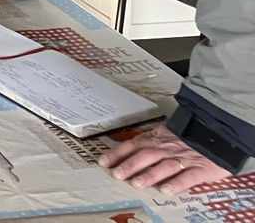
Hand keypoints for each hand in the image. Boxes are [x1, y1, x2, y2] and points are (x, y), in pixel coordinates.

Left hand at [100, 123, 231, 194]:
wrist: (220, 134)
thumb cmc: (190, 137)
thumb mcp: (167, 134)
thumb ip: (150, 141)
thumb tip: (127, 149)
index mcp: (158, 138)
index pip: (134, 144)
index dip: (118, 153)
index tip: (103, 162)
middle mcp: (168, 148)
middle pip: (146, 155)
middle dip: (130, 165)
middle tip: (117, 175)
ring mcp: (185, 158)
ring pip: (164, 165)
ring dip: (150, 175)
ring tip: (137, 184)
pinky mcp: (201, 169)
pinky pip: (188, 176)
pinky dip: (176, 183)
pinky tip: (166, 190)